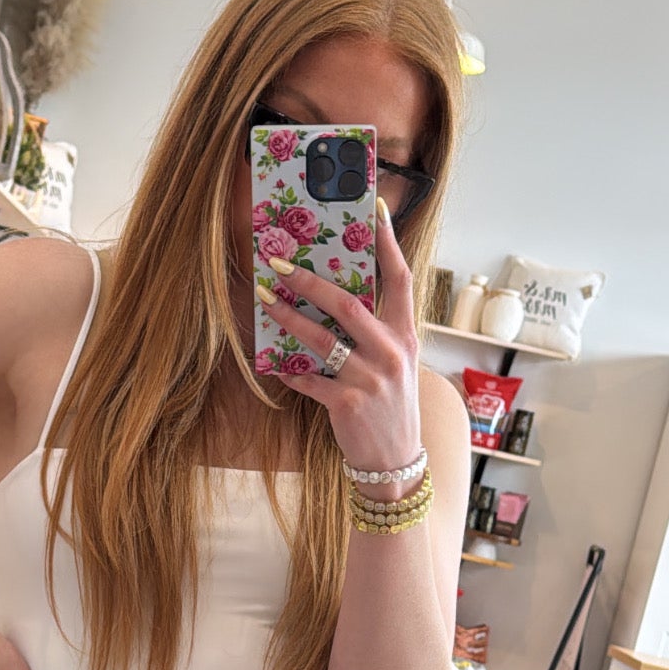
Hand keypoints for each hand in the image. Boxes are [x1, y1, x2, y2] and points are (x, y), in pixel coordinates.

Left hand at [257, 198, 421, 486]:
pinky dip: (286, 369)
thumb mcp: (395, 364)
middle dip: (308, 280)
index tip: (375, 208)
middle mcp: (391, 352)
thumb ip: (375, 331)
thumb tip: (336, 295)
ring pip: (320, 338)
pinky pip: (306, 378)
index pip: (400, 278)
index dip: (388, 242)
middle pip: (347, 303)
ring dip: (287, 317)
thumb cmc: (390, 405)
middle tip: (277, 263)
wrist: (395, 461)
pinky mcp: (346, 403)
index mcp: (405, 335)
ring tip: (263, 299)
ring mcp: (369, 378)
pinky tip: (268, 360)